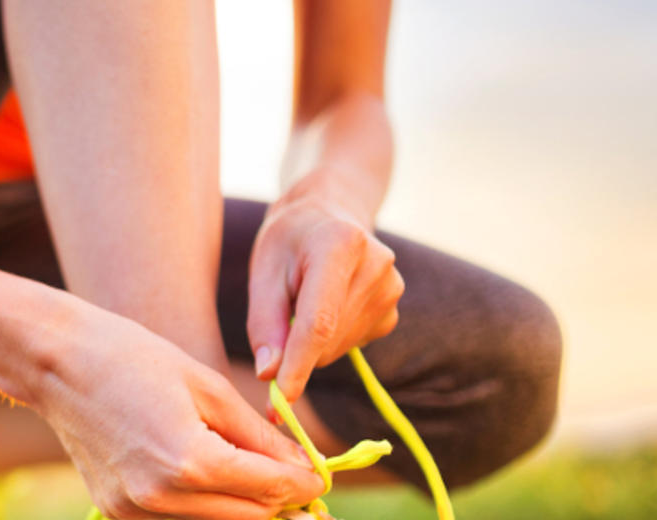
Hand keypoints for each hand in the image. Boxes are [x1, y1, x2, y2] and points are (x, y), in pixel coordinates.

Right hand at [35, 313, 323, 519]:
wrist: (55, 362)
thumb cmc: (133, 358)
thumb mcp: (207, 386)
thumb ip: (259, 436)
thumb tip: (303, 468)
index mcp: (190, 461)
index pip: (270, 490)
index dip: (304, 485)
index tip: (319, 478)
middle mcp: (161, 497)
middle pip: (248, 518)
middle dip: (279, 502)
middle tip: (295, 482)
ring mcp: (134, 511)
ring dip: (243, 508)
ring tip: (254, 478)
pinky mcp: (117, 513)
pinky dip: (203, 508)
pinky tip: (209, 479)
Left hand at [247, 176, 403, 399]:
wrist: (328, 214)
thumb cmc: (288, 241)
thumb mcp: (264, 271)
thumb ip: (265, 324)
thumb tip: (270, 375)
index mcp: (340, 245)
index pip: (319, 321)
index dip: (296, 367)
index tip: (277, 405)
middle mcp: (377, 265)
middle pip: (326, 339)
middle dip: (294, 348)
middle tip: (280, 311)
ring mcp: (392, 289)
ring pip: (336, 347)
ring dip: (311, 341)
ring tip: (305, 296)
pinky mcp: (393, 310)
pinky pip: (351, 344)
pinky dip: (329, 339)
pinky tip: (327, 303)